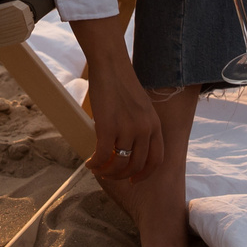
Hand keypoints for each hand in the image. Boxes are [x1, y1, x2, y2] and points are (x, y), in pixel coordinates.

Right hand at [71, 14, 160, 182]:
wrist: (111, 66)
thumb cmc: (122, 84)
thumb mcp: (141, 107)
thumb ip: (141, 126)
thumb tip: (128, 146)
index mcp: (155, 125)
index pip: (156, 159)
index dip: (145, 174)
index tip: (134, 180)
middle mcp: (145, 129)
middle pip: (137, 165)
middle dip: (123, 176)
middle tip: (111, 177)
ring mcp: (127, 129)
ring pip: (119, 163)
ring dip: (108, 172)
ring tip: (98, 170)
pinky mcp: (108, 127)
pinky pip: (103, 155)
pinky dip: (95, 163)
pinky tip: (89, 163)